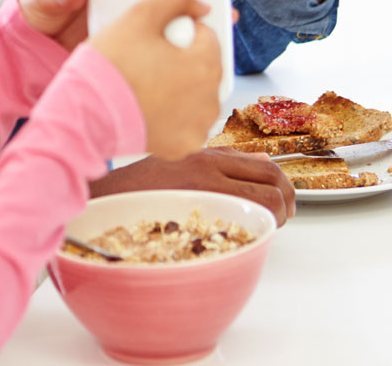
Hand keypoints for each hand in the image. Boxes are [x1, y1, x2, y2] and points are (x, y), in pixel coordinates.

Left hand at [18, 0, 229, 52]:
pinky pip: (167, 33)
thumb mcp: (42, 5)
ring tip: (230, 16)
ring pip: (175, 6)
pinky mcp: (136, 39)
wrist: (31, 53)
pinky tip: (209, 47)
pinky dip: (188, 37)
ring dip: (203, 8)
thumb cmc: (36, 20)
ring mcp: (134, 14)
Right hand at [88, 0, 221, 160]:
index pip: (206, 35)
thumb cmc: (111, 64)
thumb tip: (202, 5)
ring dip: (183, 87)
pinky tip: (152, 106)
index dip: (183, 30)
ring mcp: (197, 127)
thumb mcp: (140, 14)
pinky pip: (186, 123)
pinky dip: (174, 114)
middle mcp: (210, 100)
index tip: (159, 37)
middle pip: (205, 66)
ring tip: (149, 82)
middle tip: (150, 58)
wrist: (85, 114)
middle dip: (184, 59)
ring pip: (198, 95)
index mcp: (206, 64)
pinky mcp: (182, 147)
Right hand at [91, 148, 295, 225]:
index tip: (283, 199)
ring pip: (264, 202)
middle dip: (287, 201)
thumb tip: (259, 161)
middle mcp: (209, 168)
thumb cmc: (138, 186)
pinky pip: (241, 224)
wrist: (104, 201)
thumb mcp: (179, 159)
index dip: (283, 184)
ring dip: (275, 217)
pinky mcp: (194, 216)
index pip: (265, 164)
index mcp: (206, 154)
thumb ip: (218, 161)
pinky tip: (244, 238)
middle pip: (273, 181)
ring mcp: (203, 191)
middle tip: (284, 216)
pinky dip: (253, 231)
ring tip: (266, 227)